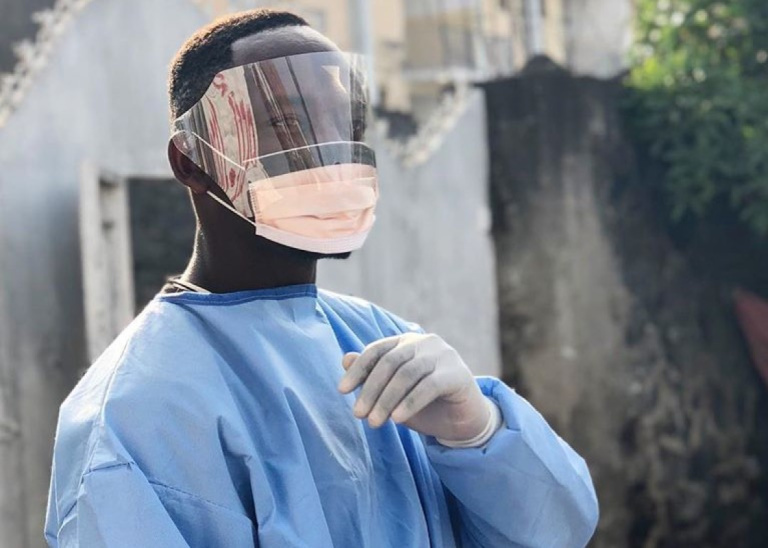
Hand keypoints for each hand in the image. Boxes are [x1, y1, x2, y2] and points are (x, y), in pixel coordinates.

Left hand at [338, 333, 490, 441]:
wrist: (463, 421)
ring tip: (374, 422)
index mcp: (407, 342)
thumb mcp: (393, 394)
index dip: (358, 369)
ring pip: (407, 374)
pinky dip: (410, 403)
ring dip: (387, 400)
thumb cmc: (424, 405)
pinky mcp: (457, 374)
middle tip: (358, 415)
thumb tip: (345, 359)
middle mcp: (425, 343)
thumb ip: (372, 376)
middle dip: (371, 390)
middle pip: (390, 362)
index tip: (342, 391)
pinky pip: (429, 386)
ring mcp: (444, 355)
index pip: (377, 350)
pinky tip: (397, 420)